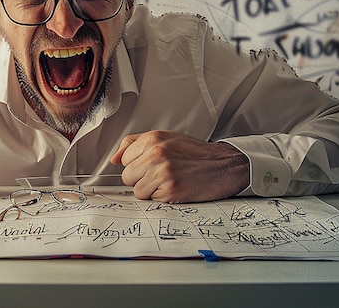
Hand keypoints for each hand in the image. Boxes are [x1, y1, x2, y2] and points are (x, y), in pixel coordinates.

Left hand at [110, 130, 248, 202]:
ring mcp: (163, 172)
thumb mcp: (165, 138)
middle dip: (140, 179)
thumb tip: (114, 158)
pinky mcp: (172, 189)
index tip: (148, 165)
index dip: (136, 165)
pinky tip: (176, 187)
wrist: (225, 164)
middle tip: (160, 175)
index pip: (123, 159)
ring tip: (168, 181)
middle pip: (127, 176)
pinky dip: (162, 198)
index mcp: (152, 139)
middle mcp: (155, 153)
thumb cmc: (195, 152)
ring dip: (151, 190)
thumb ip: (135, 144)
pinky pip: (152, 200)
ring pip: (137, 191)